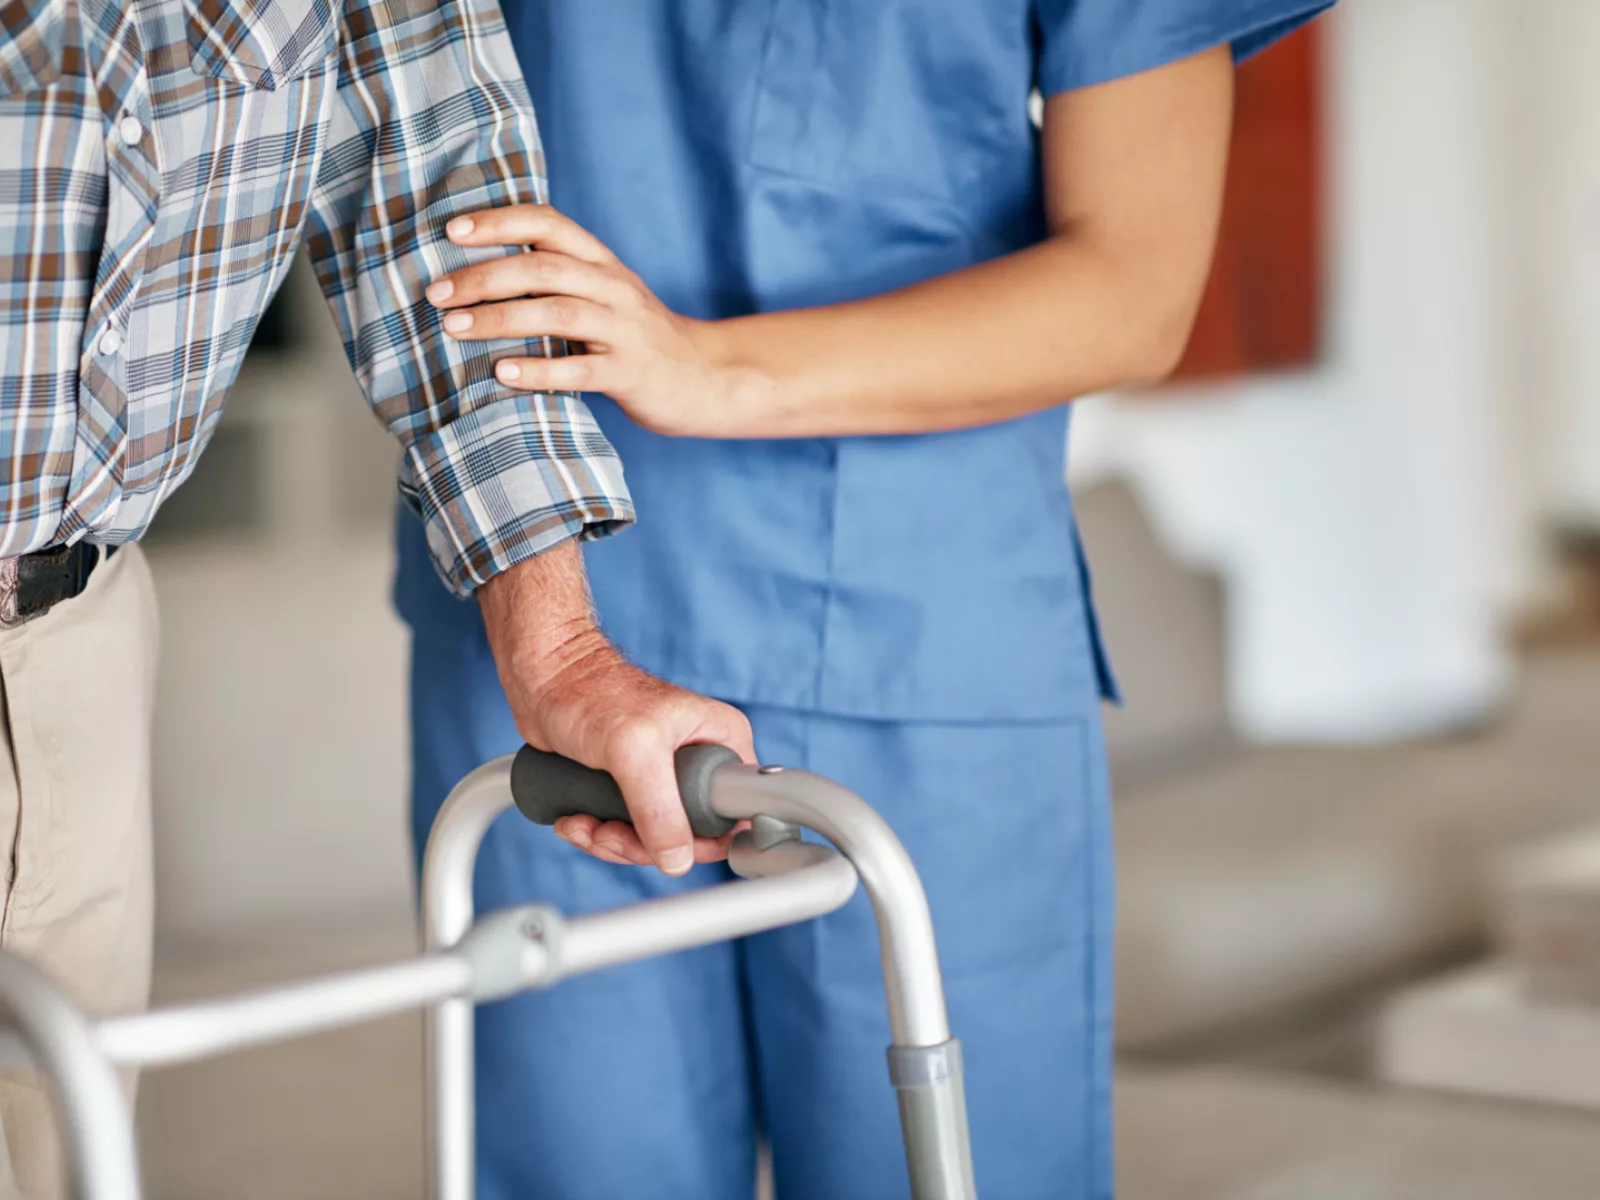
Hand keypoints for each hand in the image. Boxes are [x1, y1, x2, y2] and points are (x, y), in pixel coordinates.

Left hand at [426, 205, 773, 437]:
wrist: (705, 378)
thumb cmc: (637, 338)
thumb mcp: (604, 295)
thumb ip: (556, 280)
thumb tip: (476, 273)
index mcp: (602, 262)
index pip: (548, 224)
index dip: (499, 222)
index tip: (452, 232)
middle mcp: (614, 287)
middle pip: (543, 267)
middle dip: (483, 276)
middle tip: (437, 293)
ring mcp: (625, 330)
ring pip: (557, 312)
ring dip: (500, 317)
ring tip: (454, 327)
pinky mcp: (630, 373)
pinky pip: (580, 369)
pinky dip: (538, 370)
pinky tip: (502, 372)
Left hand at [479, 542, 755, 872]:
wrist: (543, 680)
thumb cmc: (589, 692)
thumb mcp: (634, 750)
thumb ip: (659, 807)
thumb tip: (678, 859)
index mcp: (721, 740)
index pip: (737, 812)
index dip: (705, 840)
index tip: (664, 844)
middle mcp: (699, 759)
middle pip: (691, 835)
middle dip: (643, 845)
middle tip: (610, 833)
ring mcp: (665, 776)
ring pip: (654, 839)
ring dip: (613, 843)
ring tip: (586, 824)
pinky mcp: (632, 786)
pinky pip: (626, 832)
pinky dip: (598, 836)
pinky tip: (576, 820)